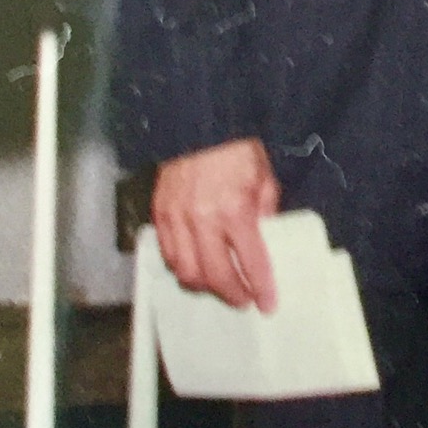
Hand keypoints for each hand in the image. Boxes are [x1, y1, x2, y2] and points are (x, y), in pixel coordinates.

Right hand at [152, 137, 279, 310]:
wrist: (200, 123)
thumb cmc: (235, 148)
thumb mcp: (264, 177)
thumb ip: (265, 212)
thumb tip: (265, 238)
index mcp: (235, 210)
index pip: (251, 263)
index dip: (261, 288)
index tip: (267, 304)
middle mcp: (204, 220)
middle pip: (215, 277)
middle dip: (233, 294)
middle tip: (244, 299)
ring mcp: (178, 219)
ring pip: (186, 273)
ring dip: (205, 286)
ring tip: (220, 285)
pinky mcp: (160, 213)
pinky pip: (168, 254)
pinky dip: (182, 266)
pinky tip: (195, 265)